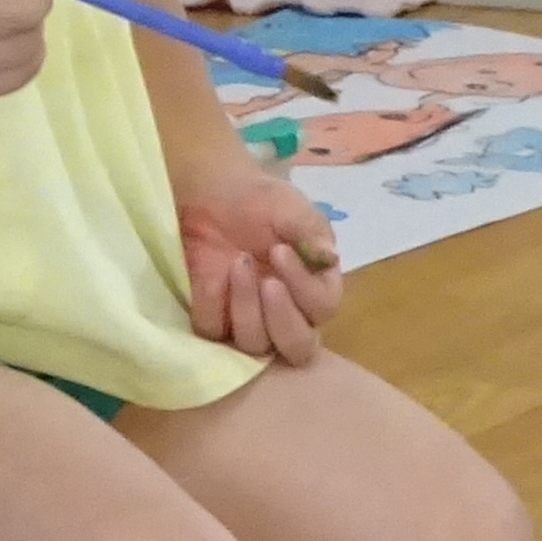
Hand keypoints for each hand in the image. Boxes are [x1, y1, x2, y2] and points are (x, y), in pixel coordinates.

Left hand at [179, 155, 338, 362]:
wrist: (210, 194)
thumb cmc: (259, 201)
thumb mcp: (288, 206)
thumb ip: (311, 230)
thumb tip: (331, 258)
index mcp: (316, 287)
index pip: (322, 307)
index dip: (304, 287)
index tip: (279, 250)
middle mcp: (289, 313)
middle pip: (299, 347)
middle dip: (282, 318)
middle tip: (267, 282)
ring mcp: (250, 322)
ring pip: (256, 344)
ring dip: (246, 307)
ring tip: (236, 264)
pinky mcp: (215, 320)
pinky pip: (214, 330)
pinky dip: (212, 304)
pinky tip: (211, 273)